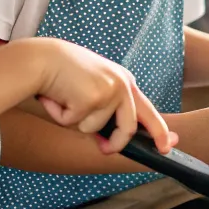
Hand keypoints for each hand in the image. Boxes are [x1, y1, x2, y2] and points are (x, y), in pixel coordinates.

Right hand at [17, 38, 176, 155]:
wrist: (41, 58)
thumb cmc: (62, 72)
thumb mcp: (93, 86)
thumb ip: (106, 110)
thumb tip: (109, 144)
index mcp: (125, 80)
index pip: (148, 111)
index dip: (158, 131)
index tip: (167, 147)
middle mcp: (122, 84)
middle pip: (128, 128)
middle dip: (115, 143)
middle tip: (105, 150)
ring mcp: (110, 91)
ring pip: (93, 129)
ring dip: (74, 120)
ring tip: (64, 97)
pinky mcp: (93, 98)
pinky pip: (75, 123)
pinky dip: (60, 115)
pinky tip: (57, 96)